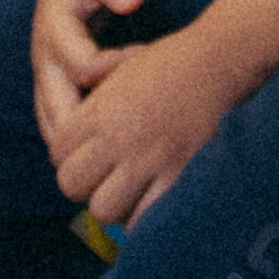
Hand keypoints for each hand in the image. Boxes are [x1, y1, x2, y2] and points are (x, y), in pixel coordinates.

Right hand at [31, 0, 142, 138]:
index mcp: (54, 31)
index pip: (84, 68)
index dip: (118, 71)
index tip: (149, 61)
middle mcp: (44, 59)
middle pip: (58, 112)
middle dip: (92, 132)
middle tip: (135, 139)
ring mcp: (45, 74)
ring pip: (53, 124)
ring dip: (81, 144)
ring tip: (123, 156)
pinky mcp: (53, 82)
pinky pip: (58, 121)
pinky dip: (78, 139)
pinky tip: (109, 149)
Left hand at [45, 24, 241, 228]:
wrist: (220, 60)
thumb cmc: (172, 64)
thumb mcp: (120, 76)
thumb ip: (94, 110)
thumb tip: (75, 147)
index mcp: (101, 110)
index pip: (57, 153)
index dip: (70, 158)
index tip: (90, 156)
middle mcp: (118, 137)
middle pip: (71, 184)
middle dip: (85, 185)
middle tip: (107, 177)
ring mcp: (148, 159)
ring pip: (103, 209)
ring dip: (114, 204)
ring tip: (131, 191)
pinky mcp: (179, 176)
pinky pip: (146, 218)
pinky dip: (146, 216)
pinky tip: (155, 200)